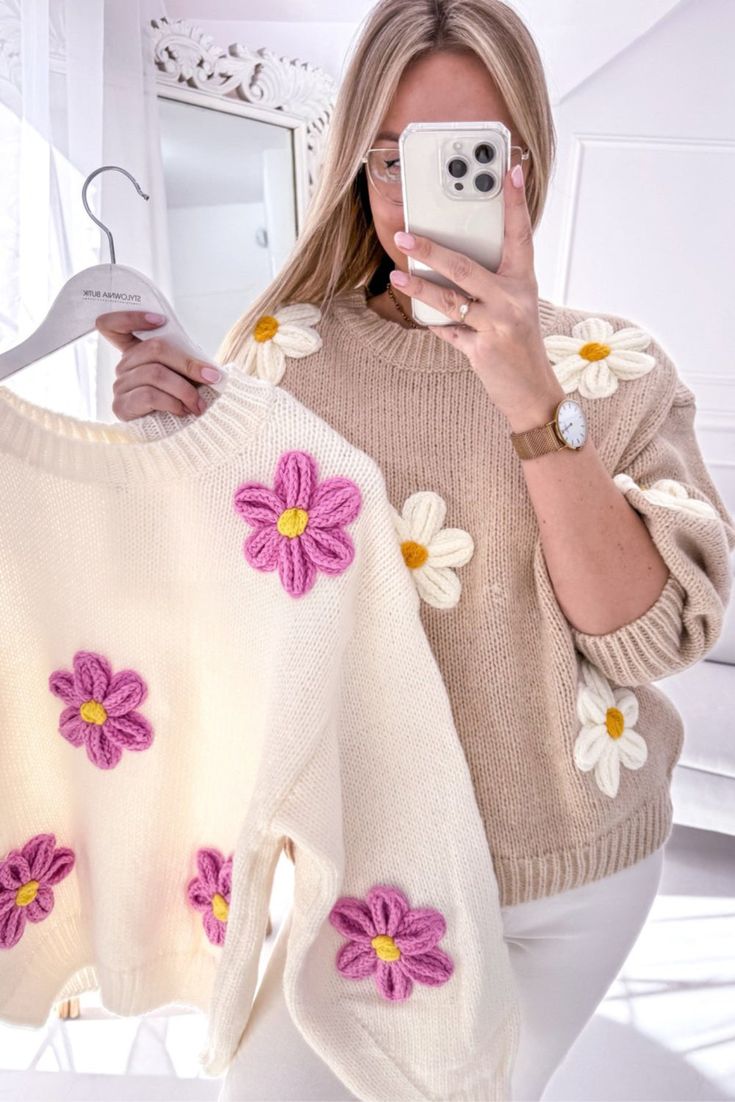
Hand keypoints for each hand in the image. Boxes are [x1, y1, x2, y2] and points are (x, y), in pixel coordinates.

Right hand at [95, 310, 221, 420]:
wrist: (171, 436)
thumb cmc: (179, 401)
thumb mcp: (186, 377)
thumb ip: (190, 364)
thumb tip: (213, 371)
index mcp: (136, 351)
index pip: (113, 324)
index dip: (131, 316)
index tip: (160, 320)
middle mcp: (124, 366)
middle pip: (154, 348)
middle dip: (189, 364)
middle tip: (212, 379)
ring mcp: (120, 385)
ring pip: (155, 373)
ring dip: (185, 390)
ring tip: (198, 404)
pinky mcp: (121, 406)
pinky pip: (150, 395)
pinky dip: (173, 403)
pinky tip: (182, 411)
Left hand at [389, 164, 563, 424]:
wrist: (532, 392)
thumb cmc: (521, 343)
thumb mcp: (517, 306)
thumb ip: (494, 282)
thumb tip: (454, 260)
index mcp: (524, 282)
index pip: (520, 234)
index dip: (515, 202)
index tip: (510, 171)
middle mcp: (512, 301)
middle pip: (464, 267)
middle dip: (431, 250)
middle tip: (405, 236)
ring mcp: (496, 326)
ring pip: (448, 300)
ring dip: (417, 287)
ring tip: (397, 273)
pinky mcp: (481, 350)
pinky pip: (447, 331)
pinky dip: (433, 324)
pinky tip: (421, 316)